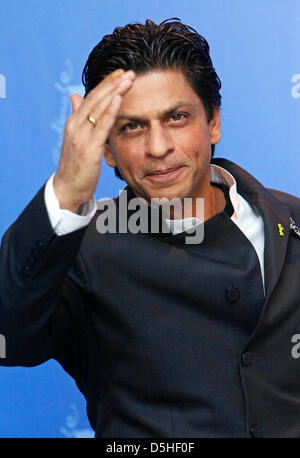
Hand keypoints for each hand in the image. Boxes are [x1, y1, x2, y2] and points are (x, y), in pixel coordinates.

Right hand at [53, 69, 135, 212]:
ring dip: (114, 92)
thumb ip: (78, 117)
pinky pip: (101, 126)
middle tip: (130, 71)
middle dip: (113, 84)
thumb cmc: (75, 165)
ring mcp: (81, 137)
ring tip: (128, 79)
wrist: (67, 188)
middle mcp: (75, 126)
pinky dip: (110, 111)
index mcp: (73, 123)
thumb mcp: (76, 139)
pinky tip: (118, 99)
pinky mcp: (89, 149)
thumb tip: (75, 96)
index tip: (121, 73)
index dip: (106, 85)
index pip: (91, 98)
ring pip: (99, 109)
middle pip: (96, 99)